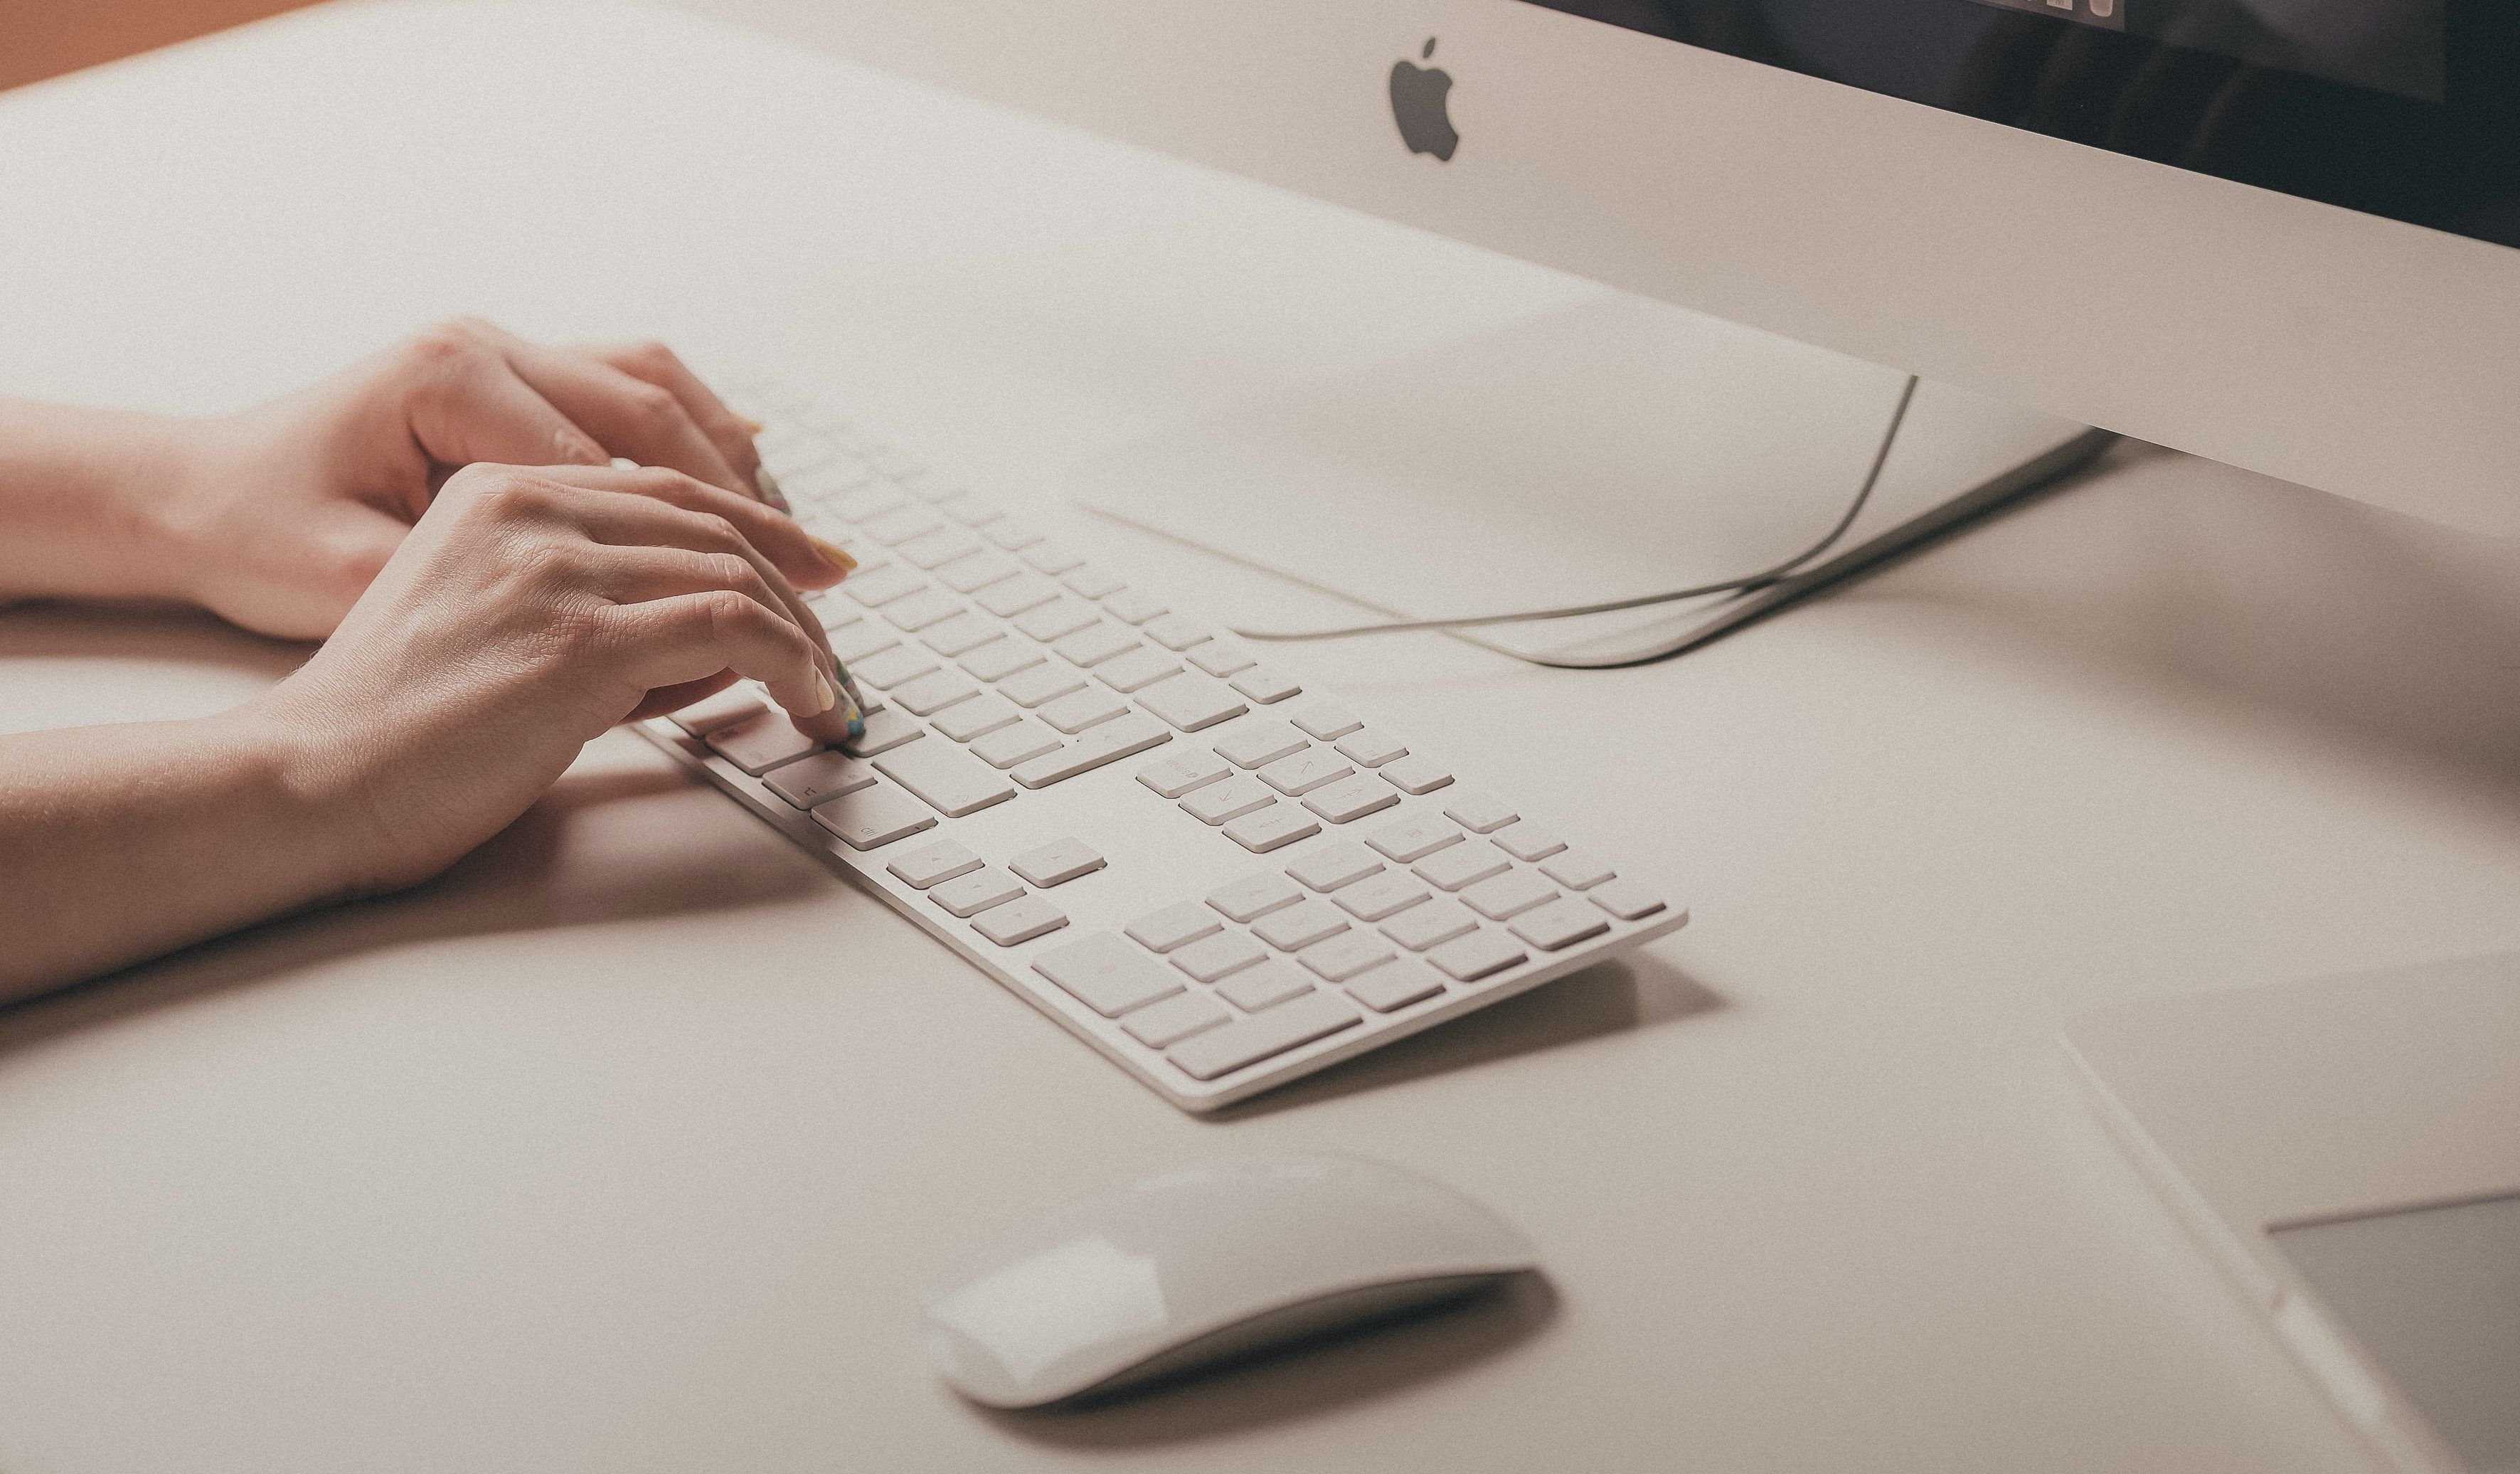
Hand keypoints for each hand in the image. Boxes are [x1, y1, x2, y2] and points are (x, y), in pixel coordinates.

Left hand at [161, 318, 802, 639]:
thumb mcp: (361, 583)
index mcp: (451, 380)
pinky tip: (747, 483)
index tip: (770, 614)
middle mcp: (485, 344)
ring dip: (739, 462)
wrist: (191, 490)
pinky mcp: (510, 371)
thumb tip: (640, 643)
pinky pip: (632, 385)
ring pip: (660, 386)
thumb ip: (497, 599)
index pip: (617, 465)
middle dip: (753, 503)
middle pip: (659, 413)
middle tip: (826, 576)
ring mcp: (501, 347)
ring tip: (799, 539)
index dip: (706, 547)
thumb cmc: (259, 538)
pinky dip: (699, 432)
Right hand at [249, 462, 856, 893]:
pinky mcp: (579, 640)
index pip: (668, 490)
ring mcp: (555, 570)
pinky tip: (807, 699)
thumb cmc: (399, 728)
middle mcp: (530, 511)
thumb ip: (600, 607)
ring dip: (802, 635)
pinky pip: (728, 627)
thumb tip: (724, 635)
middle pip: (711, 524)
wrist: (314, 778)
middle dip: (795, 583)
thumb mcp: (499, 627)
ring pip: (731, 572)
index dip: (759, 526)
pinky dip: (789, 661)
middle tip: (837, 642)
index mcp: (500, 492)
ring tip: (827, 689)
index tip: (817, 567)